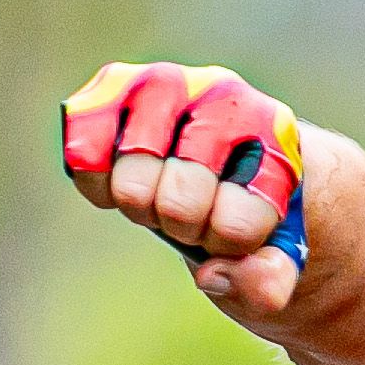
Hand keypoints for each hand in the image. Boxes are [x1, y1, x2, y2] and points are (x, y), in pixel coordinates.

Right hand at [61, 59, 307, 322]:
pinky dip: (96, 183)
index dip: (227, 244)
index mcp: (276, 136)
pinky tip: (118, 177)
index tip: (237, 225)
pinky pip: (84, 152)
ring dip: (141, 207)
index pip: (236, 222)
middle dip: (185, 228)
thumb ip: (268, 280)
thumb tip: (213, 276)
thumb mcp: (280, 255)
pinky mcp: (115, 83)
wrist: (224, 155)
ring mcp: (168, 84)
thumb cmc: (254, 208)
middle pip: (180, 206)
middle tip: (197, 209)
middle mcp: (223, 96)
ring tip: (161, 191)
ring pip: (131, 187)